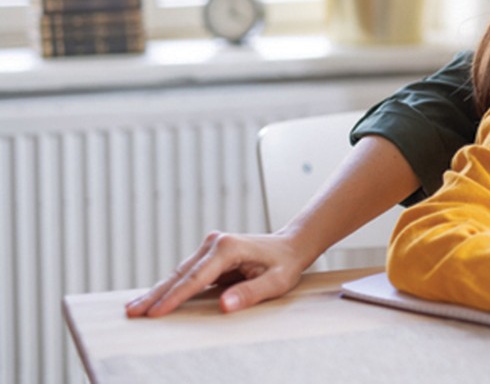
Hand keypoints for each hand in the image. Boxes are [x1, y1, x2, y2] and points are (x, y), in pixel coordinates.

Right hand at [124, 230, 307, 316]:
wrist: (291, 246)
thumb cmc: (285, 265)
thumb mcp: (276, 282)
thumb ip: (250, 293)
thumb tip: (222, 305)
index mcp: (228, 248)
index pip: (196, 277)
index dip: (175, 297)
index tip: (156, 313)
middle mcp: (215, 243)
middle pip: (180, 273)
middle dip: (155, 294)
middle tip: (131, 312)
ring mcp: (210, 247)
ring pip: (179, 273)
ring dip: (158, 291)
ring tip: (134, 309)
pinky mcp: (209, 254)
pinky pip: (186, 274)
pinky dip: (170, 287)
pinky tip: (154, 299)